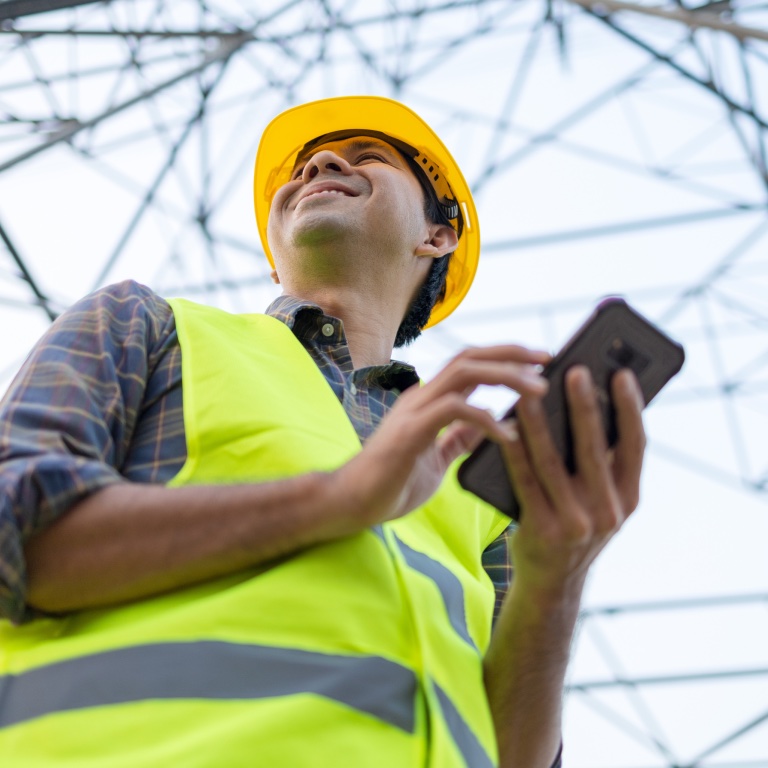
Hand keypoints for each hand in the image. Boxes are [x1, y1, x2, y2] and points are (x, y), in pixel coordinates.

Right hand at [333, 345, 549, 528]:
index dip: (505, 358)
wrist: (350, 504)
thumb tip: (488, 426)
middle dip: (511, 353)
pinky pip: (454, 410)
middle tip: (548, 358)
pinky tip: (508, 436)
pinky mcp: (410, 431)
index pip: (470, 364)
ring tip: (538, 390)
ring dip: (505, 377)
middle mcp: (422, 396)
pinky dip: (486, 418)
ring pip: (464, 373)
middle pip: (470, 356)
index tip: (539, 363)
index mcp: (429, 401)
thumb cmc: (390, 484)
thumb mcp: (436, 458)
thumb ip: (458, 439)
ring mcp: (414, 410)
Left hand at [503, 366, 645, 597]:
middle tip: (574, 371)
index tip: (622, 375)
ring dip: (540, 424)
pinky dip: (514, 452)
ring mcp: (575, 524)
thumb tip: (586, 404)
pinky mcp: (542, 531)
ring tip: (529, 393)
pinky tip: (505, 428)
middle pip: (595, 449)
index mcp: (629, 499)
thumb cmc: (575, 526)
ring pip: (554, 462)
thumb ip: (601, 464)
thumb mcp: (601, 501)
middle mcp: (608, 512)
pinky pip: (525, 481)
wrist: (551, 583)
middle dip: (584, 407)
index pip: (636, 446)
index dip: (631, 409)